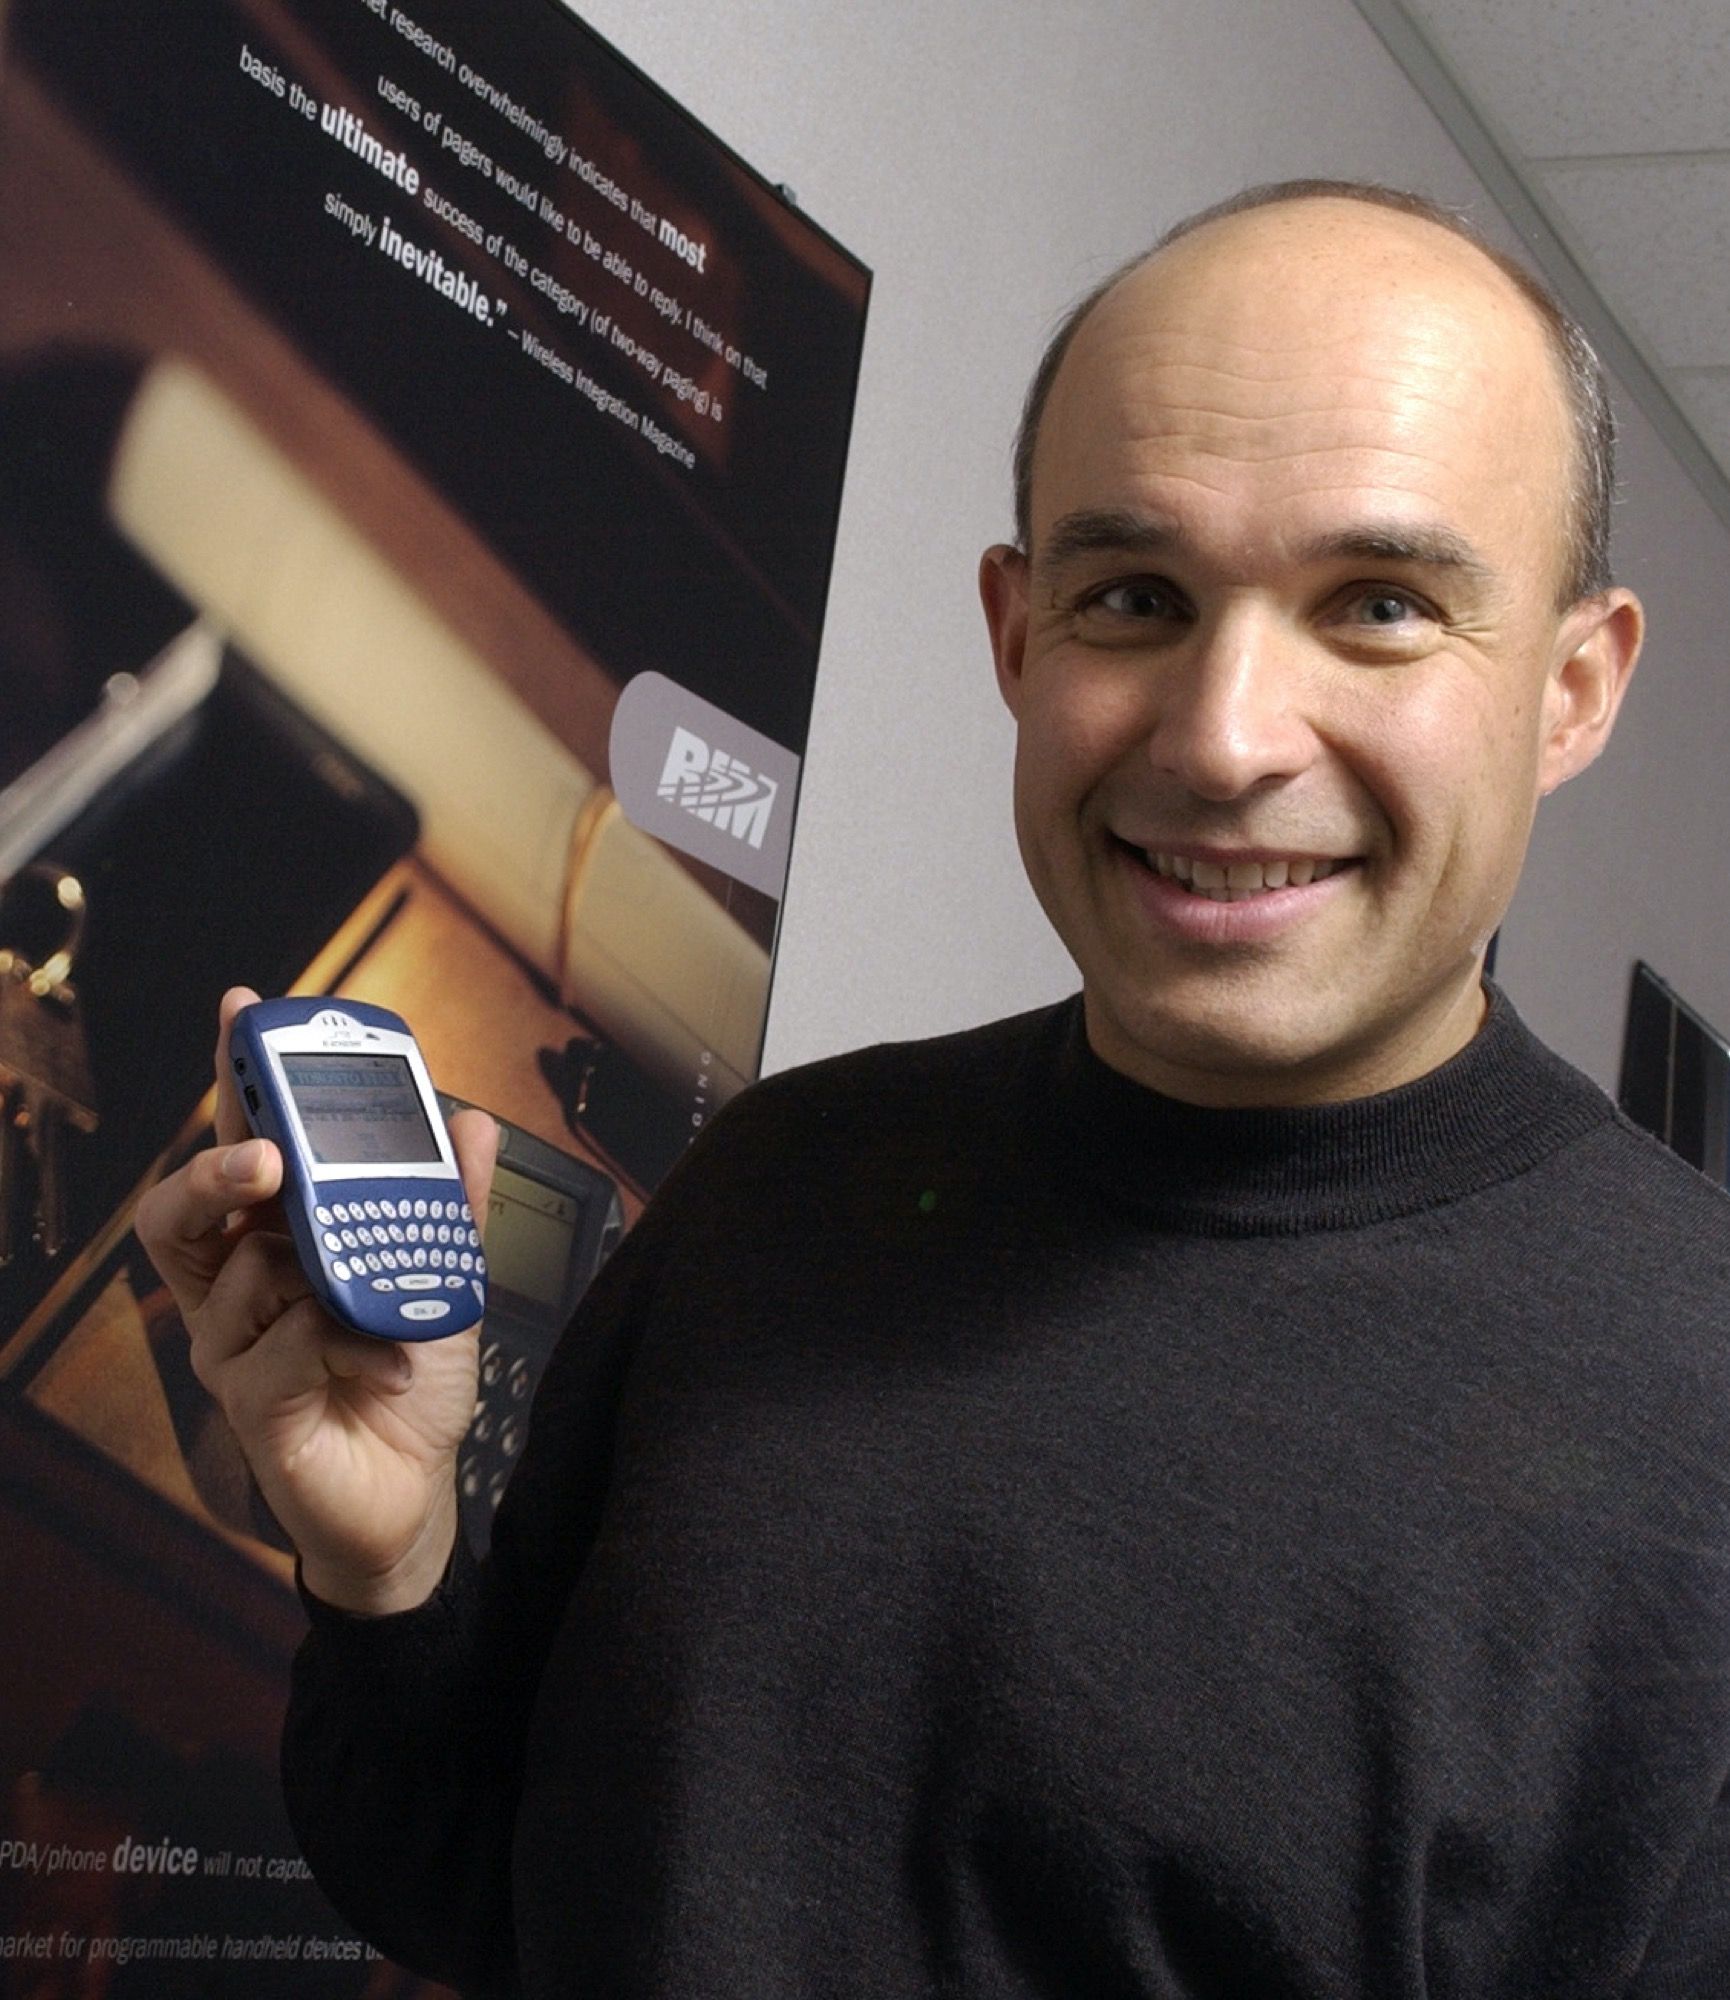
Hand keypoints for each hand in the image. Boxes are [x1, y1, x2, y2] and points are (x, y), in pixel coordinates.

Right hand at [135, 986, 498, 1613]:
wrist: (417, 1492)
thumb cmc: (408, 1379)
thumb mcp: (443, 1276)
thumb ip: (448, 1199)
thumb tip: (473, 1119)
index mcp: (276, 1242)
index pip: (242, 1147)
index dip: (236, 1081)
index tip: (243, 1011)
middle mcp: (238, 1289)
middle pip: (182, 1210)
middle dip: (216, 1170)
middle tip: (263, 1157)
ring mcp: (233, 1347)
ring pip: (241, 1276)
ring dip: (316, 1278)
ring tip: (371, 1298)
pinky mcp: (250, 1403)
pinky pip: (283, 1347)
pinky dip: (348, 1345)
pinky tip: (384, 1362)